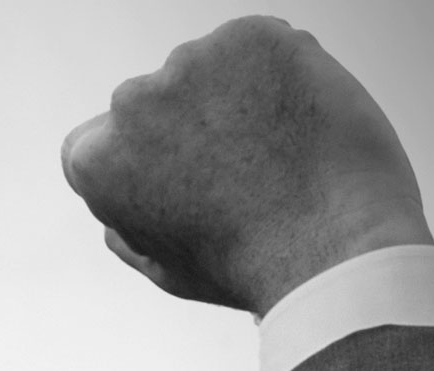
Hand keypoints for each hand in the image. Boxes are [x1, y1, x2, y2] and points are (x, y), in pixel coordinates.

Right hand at [62, 17, 431, 316]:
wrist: (334, 245)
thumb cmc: (254, 268)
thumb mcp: (167, 270)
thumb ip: (127, 228)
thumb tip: (117, 215)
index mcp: (99, 160)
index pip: (99, 138)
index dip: (146, 159)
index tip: (188, 179)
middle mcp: (133, 102)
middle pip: (157, 97)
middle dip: (190, 122)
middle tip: (245, 171)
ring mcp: (192, 62)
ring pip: (212, 70)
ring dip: (239, 97)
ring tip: (281, 152)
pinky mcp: (250, 37)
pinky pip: (264, 48)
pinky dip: (284, 75)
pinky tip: (303, 123)